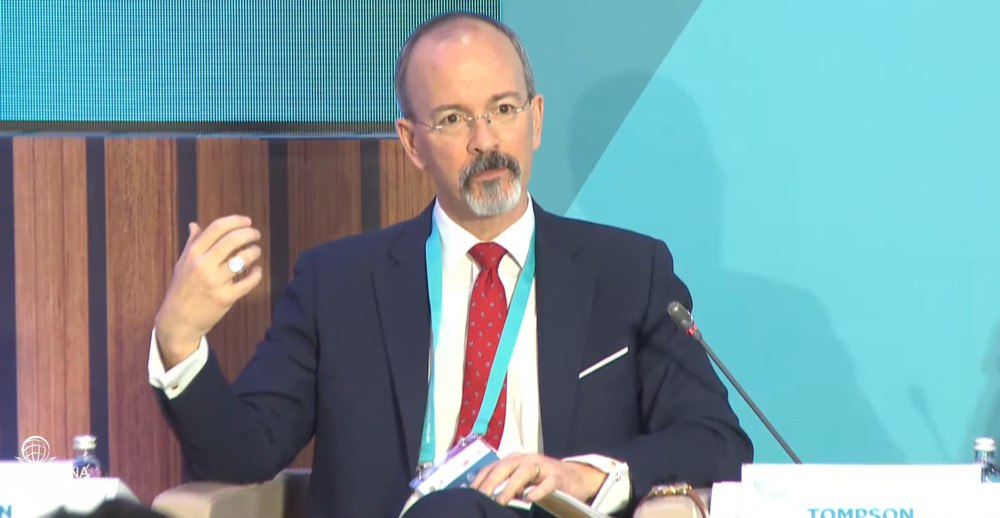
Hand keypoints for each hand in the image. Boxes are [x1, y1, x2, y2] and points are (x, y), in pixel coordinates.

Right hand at [154, 215, 262, 367]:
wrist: (178, 321)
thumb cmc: (181, 290)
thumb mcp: (181, 264)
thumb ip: (191, 244)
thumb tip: (195, 224)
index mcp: (192, 254)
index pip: (216, 228)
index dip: (235, 221)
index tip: (247, 221)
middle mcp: (203, 265)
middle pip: (232, 240)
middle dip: (249, 234)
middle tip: (256, 235)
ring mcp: (215, 282)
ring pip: (242, 259)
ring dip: (254, 252)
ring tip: (255, 251)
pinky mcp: (226, 298)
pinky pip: (248, 282)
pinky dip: (256, 274)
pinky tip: (256, 271)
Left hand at [470, 453, 606, 506]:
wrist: (576, 477)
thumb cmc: (543, 479)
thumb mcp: (523, 479)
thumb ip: (506, 483)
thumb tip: (484, 494)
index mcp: (516, 460)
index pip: (493, 466)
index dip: (480, 478)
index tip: (469, 491)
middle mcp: (527, 460)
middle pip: (505, 467)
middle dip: (491, 482)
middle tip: (481, 496)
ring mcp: (543, 467)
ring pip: (524, 473)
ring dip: (510, 486)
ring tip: (500, 500)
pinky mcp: (558, 478)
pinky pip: (547, 483)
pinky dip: (538, 490)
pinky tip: (529, 498)